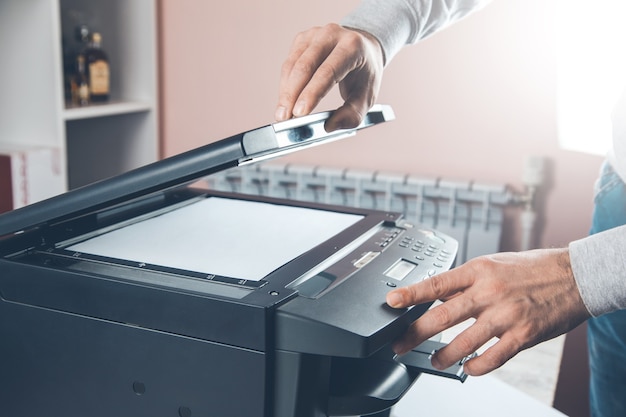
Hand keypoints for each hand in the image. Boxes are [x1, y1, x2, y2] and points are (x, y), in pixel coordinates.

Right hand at [275, 23, 383, 130]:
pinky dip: (285, 84)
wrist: (364, 47)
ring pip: (292, 65)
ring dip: (285, 92)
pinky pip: (289, 64)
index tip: (299, 113)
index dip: (311, 93)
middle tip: (284, 118)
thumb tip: (329, 126)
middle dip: (292, 95)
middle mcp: (332, 34)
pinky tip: (286, 100)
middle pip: (305, 66)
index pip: (328, 71)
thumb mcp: (367, 96)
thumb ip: (352, 114)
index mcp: (353, 46)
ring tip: (282, 114)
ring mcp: (315, 34)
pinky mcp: (302, 38)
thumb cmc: (364, 73)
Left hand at [386, 248, 590, 375]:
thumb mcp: (493, 263)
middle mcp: (489, 292)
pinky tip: (468, 368)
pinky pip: (494, 358)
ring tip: (434, 361)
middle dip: (415, 333)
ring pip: (465, 342)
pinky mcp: (523, 335)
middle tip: (398, 344)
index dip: (410, 294)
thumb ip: (465, 281)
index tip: (390, 302)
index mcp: (479, 270)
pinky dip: (477, 367)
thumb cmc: (530, 268)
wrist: (574, 276)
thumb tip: (435, 293)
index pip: (437, 283)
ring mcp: (506, 315)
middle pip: (443, 316)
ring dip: (443, 356)